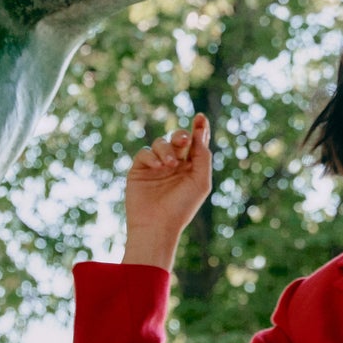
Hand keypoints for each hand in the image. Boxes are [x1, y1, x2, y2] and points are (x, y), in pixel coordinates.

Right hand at [123, 113, 211, 268]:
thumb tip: (200, 133)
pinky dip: (151, 156)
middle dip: (181, 136)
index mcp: (191, 167)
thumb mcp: (200, 181)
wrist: (157, 225)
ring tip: (169, 164)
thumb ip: (203, 156)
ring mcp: (156, 166)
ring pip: (160, 143)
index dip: (199, 128)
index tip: (201, 117)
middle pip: (178, 139)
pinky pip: (144, 153)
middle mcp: (174, 164)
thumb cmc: (182, 207)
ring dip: (166, 149)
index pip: (196, 142)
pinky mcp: (139, 170)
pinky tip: (157, 166)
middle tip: (183, 141)